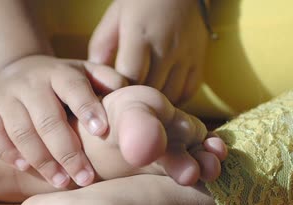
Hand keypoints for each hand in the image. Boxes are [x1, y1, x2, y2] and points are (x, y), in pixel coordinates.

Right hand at [0, 55, 125, 187]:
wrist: (18, 69)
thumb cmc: (61, 81)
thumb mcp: (85, 72)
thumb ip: (107, 80)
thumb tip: (130, 95)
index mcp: (58, 72)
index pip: (73, 88)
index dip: (87, 108)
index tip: (102, 131)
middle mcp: (30, 82)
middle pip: (47, 120)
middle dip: (67, 152)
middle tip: (85, 178)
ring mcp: (5, 97)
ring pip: (21, 132)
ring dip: (41, 160)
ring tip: (61, 181)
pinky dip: (7, 153)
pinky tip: (25, 167)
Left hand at [89, 0, 208, 103]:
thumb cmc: (142, 1)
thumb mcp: (115, 15)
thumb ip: (102, 45)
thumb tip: (93, 75)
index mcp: (140, 34)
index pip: (129, 76)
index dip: (118, 90)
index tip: (109, 95)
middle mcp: (165, 47)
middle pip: (148, 89)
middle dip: (134, 100)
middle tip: (123, 106)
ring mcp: (185, 55)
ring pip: (169, 95)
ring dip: (153, 103)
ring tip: (141, 104)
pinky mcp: (199, 61)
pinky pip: (188, 92)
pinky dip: (174, 100)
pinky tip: (161, 97)